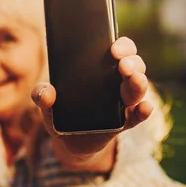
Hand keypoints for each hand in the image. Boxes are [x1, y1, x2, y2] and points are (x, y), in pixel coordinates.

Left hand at [31, 37, 152, 171]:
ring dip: (139, 83)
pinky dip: (144, 111)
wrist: (69, 140)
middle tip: (123, 64)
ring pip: (138, 88)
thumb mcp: (47, 103)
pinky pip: (139, 115)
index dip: (122, 46)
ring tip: (134, 79)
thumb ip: (41, 94)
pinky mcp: (125, 122)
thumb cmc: (61, 112)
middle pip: (134, 65)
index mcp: (101, 69)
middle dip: (132, 62)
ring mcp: (123, 102)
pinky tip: (144, 107)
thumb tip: (47, 92)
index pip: (120, 50)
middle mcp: (117, 81)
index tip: (113, 48)